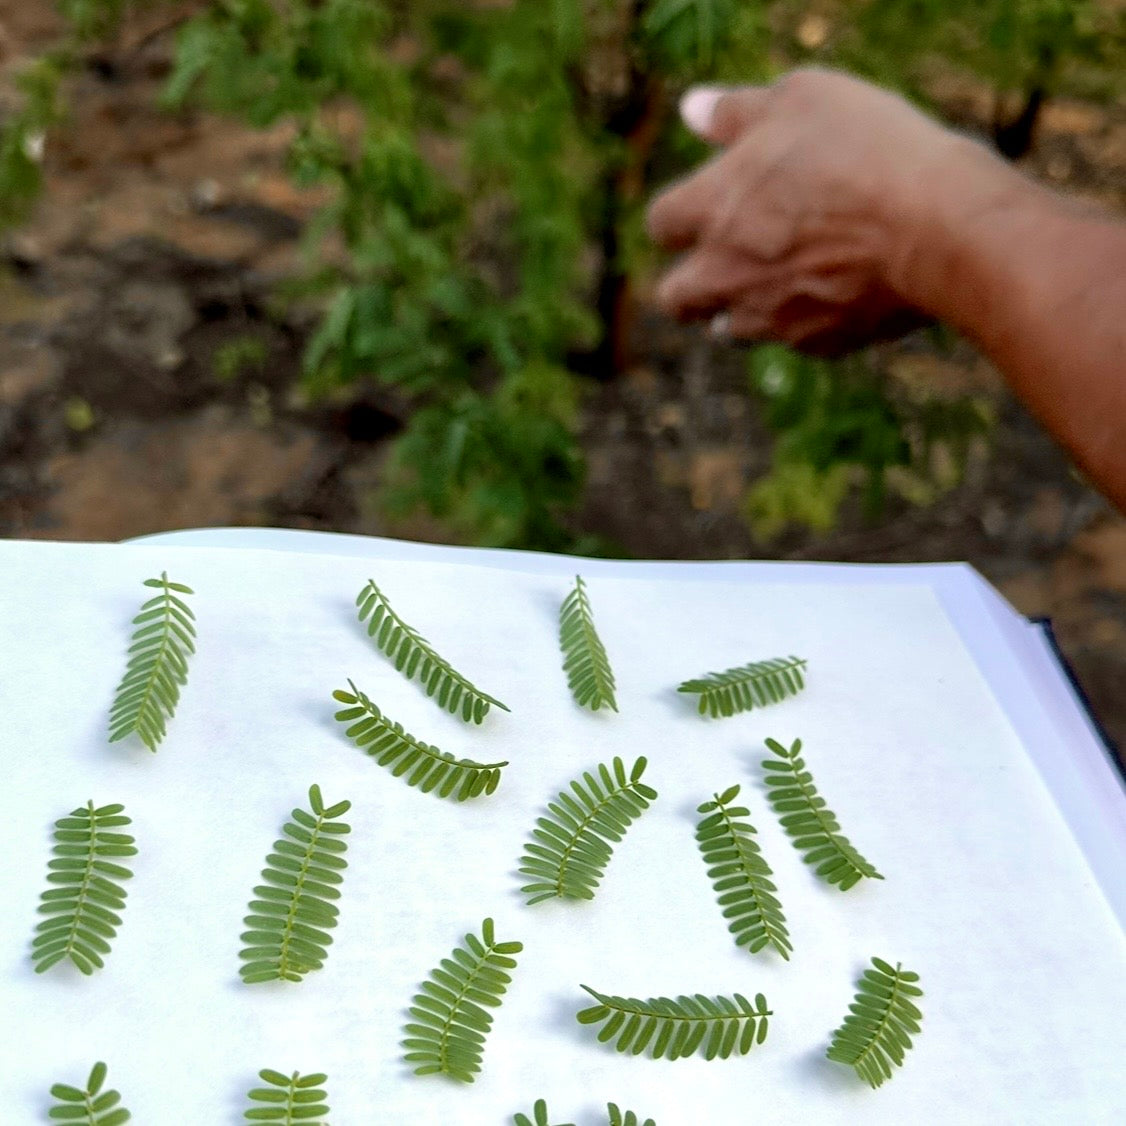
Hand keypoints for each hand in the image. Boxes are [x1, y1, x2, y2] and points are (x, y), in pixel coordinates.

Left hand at [646, 68, 995, 353]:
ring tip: (779, 281)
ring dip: (741, 308)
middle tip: (722, 263)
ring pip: (728, 329)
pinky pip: (793, 340)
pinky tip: (837, 293)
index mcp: (711, 210)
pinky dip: (803, 321)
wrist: (935, 229)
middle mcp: (725, 273)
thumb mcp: (799, 100)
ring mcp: (768, 317)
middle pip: (676, 299)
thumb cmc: (865, 151)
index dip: (680, 215)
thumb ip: (735, 111)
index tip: (704, 204)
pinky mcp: (815, 345)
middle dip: (690, 284)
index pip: (661, 223)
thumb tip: (693, 111)